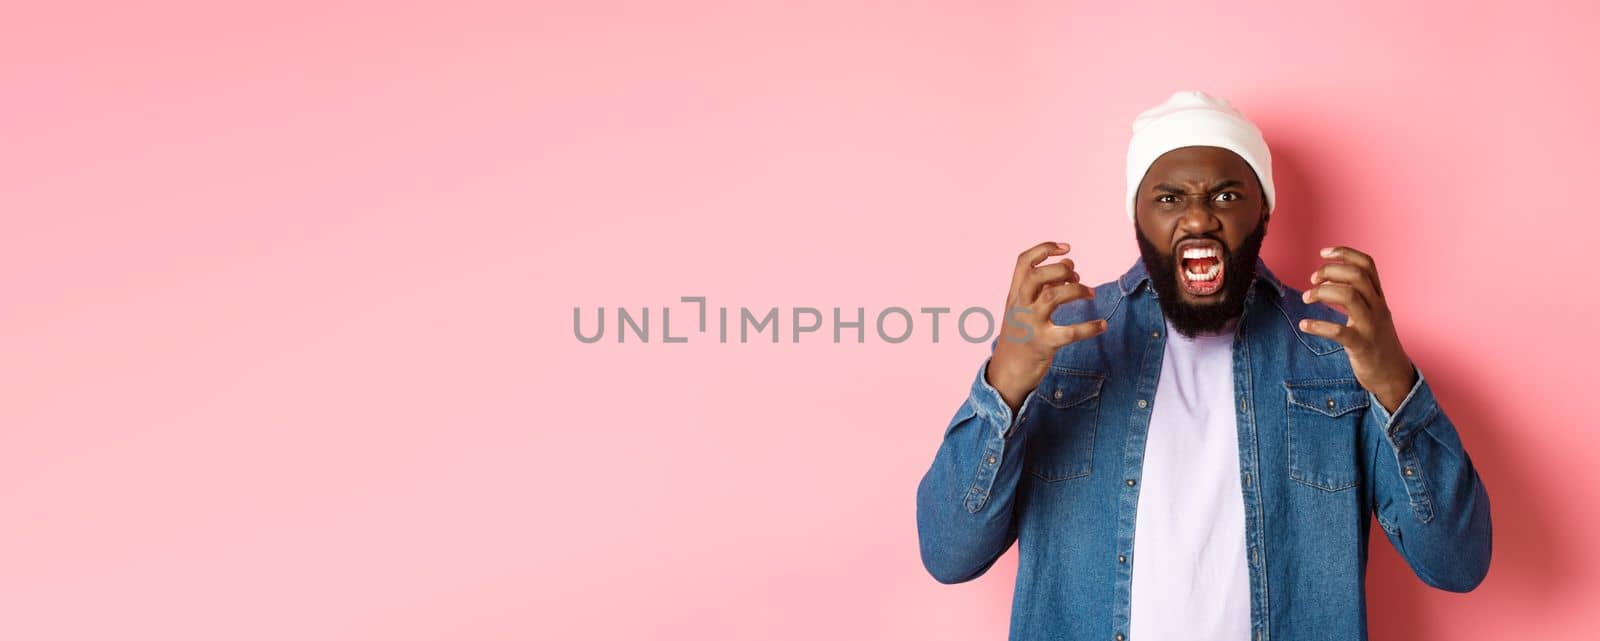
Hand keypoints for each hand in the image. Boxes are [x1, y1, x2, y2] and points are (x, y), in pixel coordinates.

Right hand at [986, 241, 1107, 413]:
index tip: (1066, 248)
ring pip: (1052, 297)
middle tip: (1076, 274)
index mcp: (1014, 294)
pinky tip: (1102, 325)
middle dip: (1060, 269)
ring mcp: (1030, 325)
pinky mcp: (1043, 344)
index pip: (1023, 262)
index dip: (1044, 249)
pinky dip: (1089, 327)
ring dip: (1076, 290)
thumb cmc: (1020, 336)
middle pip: (1036, 276)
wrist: (1007, 372)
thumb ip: (1043, 287)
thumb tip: (1071, 266)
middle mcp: (1019, 306)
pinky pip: (1069, 333)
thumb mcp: (1022, 309)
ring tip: (1091, 293)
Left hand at [1298, 246, 1417, 413]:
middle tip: (1312, 281)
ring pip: (1350, 297)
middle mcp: (1378, 308)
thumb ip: (1358, 296)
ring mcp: (1371, 327)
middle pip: (1357, 276)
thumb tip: (1329, 280)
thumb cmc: (1376, 343)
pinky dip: (1319, 326)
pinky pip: (1340, 332)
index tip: (1323, 253)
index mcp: (1379, 298)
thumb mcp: (1372, 314)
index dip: (1345, 253)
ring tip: (1307, 298)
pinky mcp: (1363, 346)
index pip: (1367, 265)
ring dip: (1323, 293)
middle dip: (1330, 272)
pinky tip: (1304, 325)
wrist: (1393, 376)